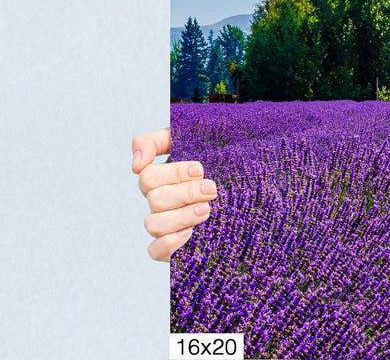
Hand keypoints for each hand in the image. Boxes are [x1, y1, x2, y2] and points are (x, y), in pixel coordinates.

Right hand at [132, 127, 215, 260]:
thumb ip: (157, 141)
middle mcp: (161, 201)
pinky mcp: (174, 247)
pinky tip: (190, 233)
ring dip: (181, 216)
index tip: (200, 169)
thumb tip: (136, 164)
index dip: (172, 173)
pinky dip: (169, 243)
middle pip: (154, 198)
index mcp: (162, 177)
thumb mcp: (195, 139)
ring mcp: (166, 224)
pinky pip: (155, 251)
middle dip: (186, 193)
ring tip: (207, 210)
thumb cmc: (222, 160)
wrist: (254, 190)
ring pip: (153, 224)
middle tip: (212, 189)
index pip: (147, 175)